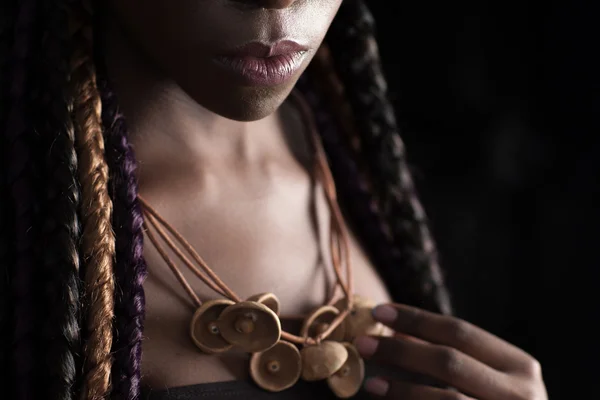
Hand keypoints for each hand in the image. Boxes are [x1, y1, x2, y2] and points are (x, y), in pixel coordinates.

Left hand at [354, 304, 547, 399]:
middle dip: (401, 349)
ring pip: (445, 398)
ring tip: (370, 382)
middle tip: (364, 343)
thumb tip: (396, 330)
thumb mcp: (486, 379)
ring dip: (401, 388)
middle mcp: (520, 393)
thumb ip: (451, 356)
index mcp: (519, 366)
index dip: (416, 319)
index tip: (379, 310)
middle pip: (449, 361)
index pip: (459, 331)